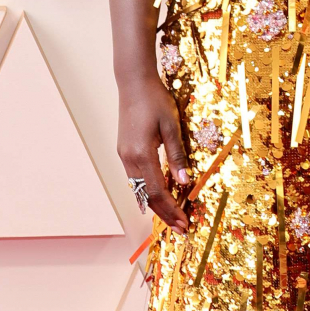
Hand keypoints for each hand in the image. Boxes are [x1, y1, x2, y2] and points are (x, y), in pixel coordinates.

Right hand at [118, 73, 190, 231]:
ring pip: (139, 189)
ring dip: (156, 205)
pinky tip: (158, 196)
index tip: (184, 222)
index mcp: (142, 154)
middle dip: (164, 213)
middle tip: (180, 228)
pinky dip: (147, 191)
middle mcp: (129, 158)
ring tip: (172, 217)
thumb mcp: (172, 127)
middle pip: (146, 196)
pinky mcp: (124, 151)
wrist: (134, 82)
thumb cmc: (156, 100)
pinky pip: (136, 178)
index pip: (157, 191)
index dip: (171, 209)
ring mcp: (124, 155)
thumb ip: (177, 156)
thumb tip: (185, 183)